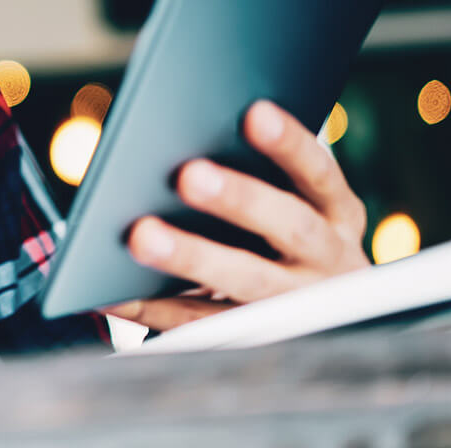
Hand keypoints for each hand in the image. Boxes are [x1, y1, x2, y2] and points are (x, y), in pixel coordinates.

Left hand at [107, 100, 368, 331]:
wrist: (328, 312)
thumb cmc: (289, 230)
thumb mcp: (299, 202)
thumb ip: (261, 173)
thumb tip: (188, 131)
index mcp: (338, 211)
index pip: (318, 172)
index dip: (289, 145)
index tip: (255, 112)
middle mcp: (328, 258)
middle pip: (289, 226)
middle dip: (240, 199)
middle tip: (189, 174)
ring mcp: (296, 304)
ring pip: (247, 281)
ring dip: (193, 257)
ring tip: (141, 236)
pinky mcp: (254, 338)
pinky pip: (204, 326)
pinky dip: (154, 308)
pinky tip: (112, 292)